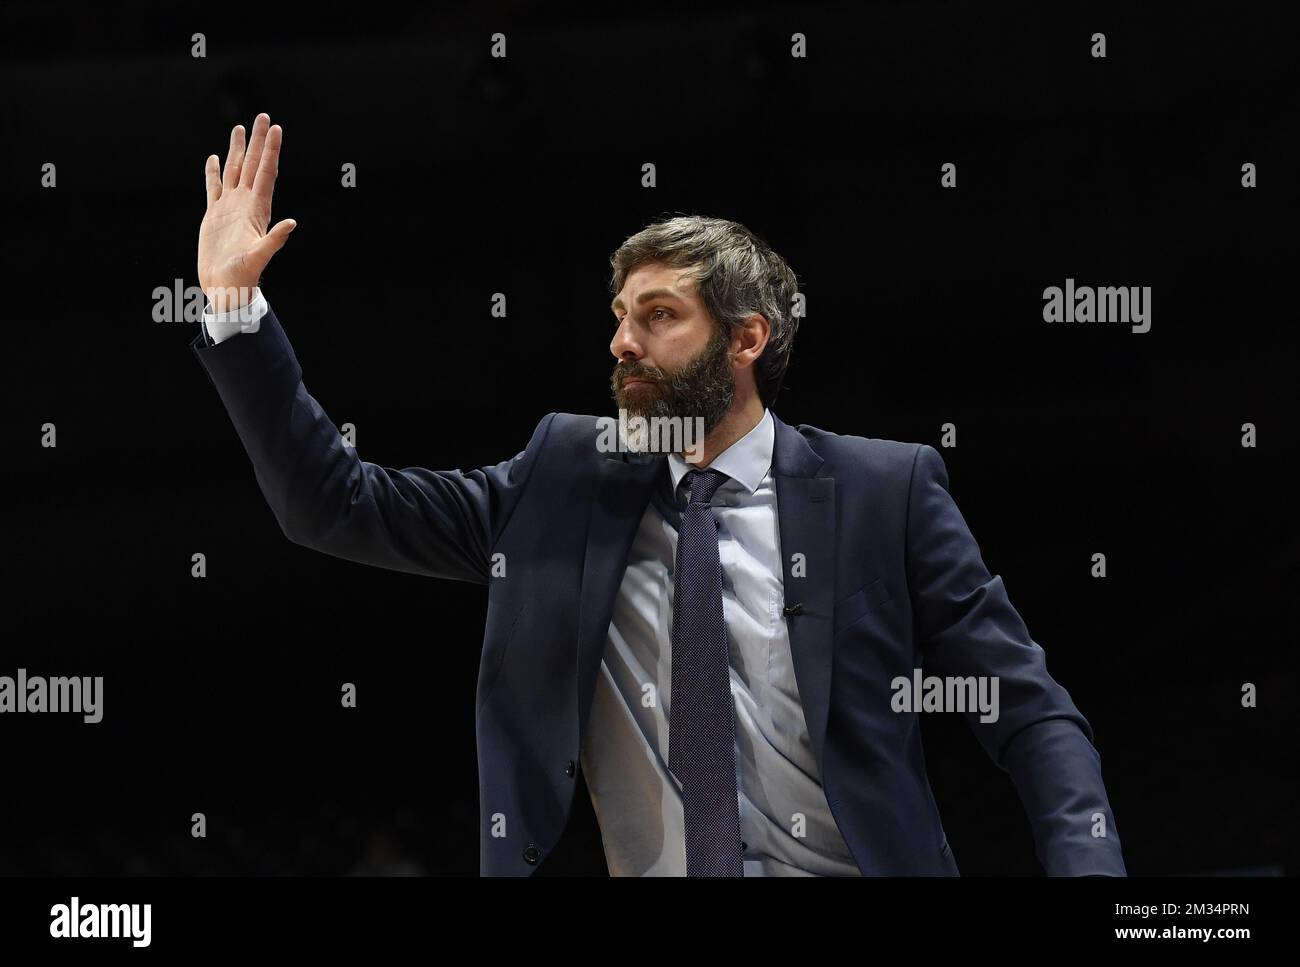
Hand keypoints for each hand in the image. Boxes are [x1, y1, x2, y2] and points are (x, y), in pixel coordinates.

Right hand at [198, 113, 294, 311]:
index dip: (271, 150)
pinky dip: (214, 171)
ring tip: (239, 128)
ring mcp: (230, 207)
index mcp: (258, 210)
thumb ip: (275, 241)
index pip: (266, 172)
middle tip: (262, 116)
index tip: (276, 128)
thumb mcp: (259, 258)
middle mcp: (246, 204)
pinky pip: (214, 187)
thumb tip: (292, 223)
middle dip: (257, 141)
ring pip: (234, 171)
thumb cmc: (243, 277)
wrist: (225, 287)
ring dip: (237, 150)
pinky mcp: (214, 214)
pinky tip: (213, 157)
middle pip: (252, 164)